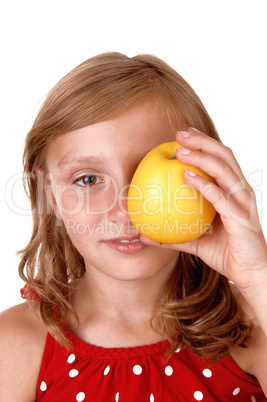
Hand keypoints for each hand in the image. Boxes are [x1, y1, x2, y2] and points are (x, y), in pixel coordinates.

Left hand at [141, 128, 266, 294]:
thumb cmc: (226, 254)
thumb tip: (145, 235)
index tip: (182, 136)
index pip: (220, 159)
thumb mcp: (197, 241)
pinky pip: (220, 195)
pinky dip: (204, 183)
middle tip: (179, 134)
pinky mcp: (241, 215)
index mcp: (233, 191)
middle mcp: (240, 191)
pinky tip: (186, 176)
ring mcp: (242, 201)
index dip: (203, 144)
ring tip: (180, 150)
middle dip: (202, 141)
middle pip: (224, 156)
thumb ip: (174, 236)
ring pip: (224, 169)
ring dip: (201, 156)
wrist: (250, 273)